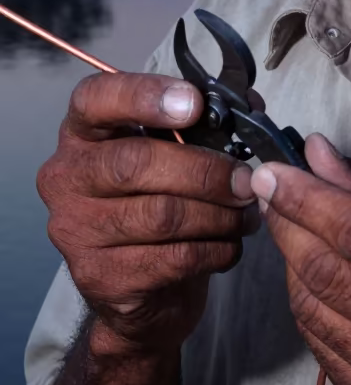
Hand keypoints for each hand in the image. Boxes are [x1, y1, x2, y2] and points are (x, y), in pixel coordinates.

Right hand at [37, 71, 259, 355]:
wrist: (142, 289)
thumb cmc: (158, 203)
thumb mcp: (172, 154)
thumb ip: (203, 124)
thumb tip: (249, 104)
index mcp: (82, 134)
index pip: (95, 99)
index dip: (145, 96)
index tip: (195, 104)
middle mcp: (66, 178)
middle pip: (135, 163)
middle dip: (204, 171)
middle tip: (246, 181)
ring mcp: (76, 230)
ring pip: (161, 215)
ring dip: (219, 215)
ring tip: (245, 214)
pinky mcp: (99, 277)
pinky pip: (173, 258)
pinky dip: (215, 250)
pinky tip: (230, 244)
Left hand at [251, 136, 350, 384]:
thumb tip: (317, 155)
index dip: (309, 197)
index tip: (274, 169)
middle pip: (328, 268)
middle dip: (287, 220)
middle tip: (268, 186)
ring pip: (311, 303)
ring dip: (289, 256)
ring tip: (290, 223)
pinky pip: (314, 338)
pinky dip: (303, 296)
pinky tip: (310, 270)